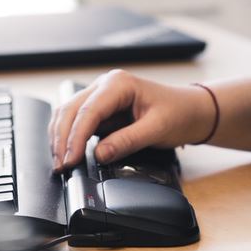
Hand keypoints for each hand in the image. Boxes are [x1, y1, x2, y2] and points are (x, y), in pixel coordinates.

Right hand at [48, 69, 214, 170]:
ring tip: (60, 163)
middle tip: (61, 166)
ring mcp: (100, 95)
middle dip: (62, 139)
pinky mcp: (100, 109)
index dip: (76, 137)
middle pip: (71, 110)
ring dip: (61, 138)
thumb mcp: (156, 129)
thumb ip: (126, 141)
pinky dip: (69, 137)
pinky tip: (67, 153)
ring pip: (68, 114)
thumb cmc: (178, 113)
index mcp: (118, 84)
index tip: (71, 159)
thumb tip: (99, 154)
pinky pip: (77, 120)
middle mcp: (105, 85)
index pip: (88, 111)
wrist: (190, 111)